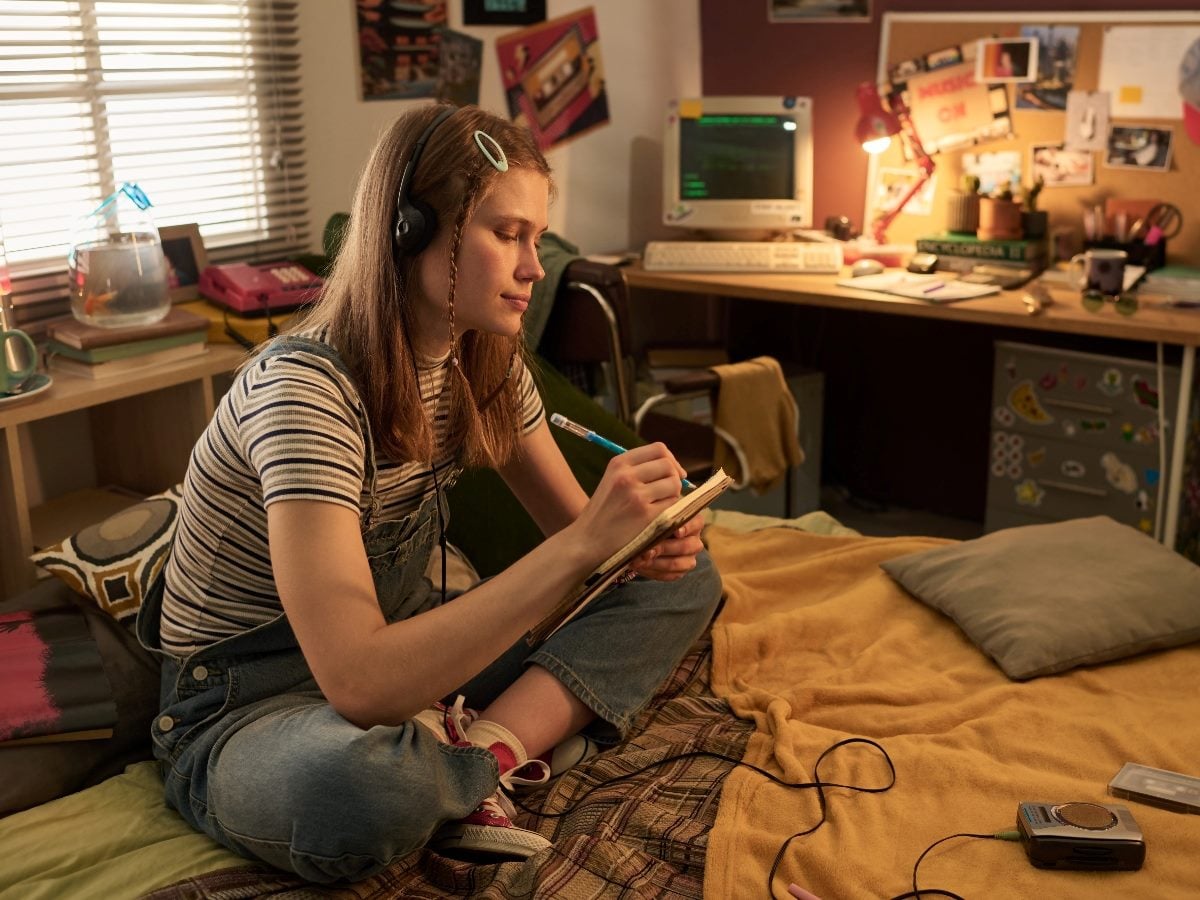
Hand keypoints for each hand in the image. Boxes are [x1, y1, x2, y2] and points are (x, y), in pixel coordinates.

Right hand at [572, 443, 685, 563]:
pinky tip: (660, 518)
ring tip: (663, 506)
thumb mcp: (612, 481)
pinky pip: (673, 505)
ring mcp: (636, 495)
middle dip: (675, 478)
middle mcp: (626, 475)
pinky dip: (672, 511)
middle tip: (670, 493)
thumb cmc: (602, 514)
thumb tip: (673, 467)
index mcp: (619, 464)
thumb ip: (637, 470)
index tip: (673, 473)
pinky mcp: (645, 515)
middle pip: (669, 465)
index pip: (659, 449)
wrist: (586, 542)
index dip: (672, 460)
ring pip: (674, 484)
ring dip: (675, 495)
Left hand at [631, 512, 703, 580]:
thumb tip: (669, 498)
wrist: (642, 535)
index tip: (676, 531)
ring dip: (657, 563)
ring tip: (639, 559)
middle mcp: (694, 540)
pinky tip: (640, 566)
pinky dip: (653, 571)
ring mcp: (689, 558)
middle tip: (647, 549)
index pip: (696, 523)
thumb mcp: (656, 510)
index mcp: (693, 522)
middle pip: (686, 546)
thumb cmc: (652, 518)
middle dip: (664, 548)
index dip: (687, 527)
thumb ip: (661, 506)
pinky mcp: (680, 571)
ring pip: (678, 564)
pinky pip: (670, 575)